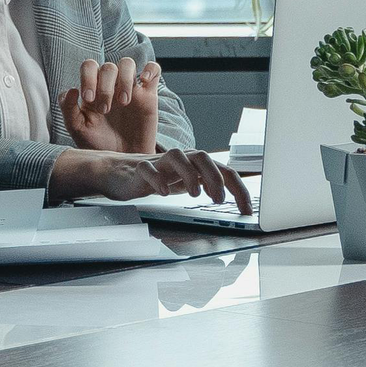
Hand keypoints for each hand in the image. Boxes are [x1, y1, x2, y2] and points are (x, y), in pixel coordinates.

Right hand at [50, 144, 243, 207]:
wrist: (118, 173)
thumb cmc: (157, 178)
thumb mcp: (186, 184)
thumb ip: (205, 186)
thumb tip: (231, 203)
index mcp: (194, 164)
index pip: (223, 170)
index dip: (238, 188)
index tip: (247, 209)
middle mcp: (180, 160)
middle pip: (202, 157)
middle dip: (215, 177)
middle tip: (219, 200)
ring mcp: (159, 162)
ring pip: (177, 157)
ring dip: (190, 174)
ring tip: (195, 195)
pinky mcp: (139, 169)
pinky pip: (148, 169)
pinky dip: (157, 180)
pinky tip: (164, 193)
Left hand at [56, 57, 167, 160]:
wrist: (122, 160)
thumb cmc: (99, 145)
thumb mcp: (78, 130)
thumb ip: (68, 109)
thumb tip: (72, 89)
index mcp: (93, 90)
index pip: (89, 67)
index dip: (88, 77)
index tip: (89, 99)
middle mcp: (111, 86)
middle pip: (108, 66)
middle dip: (105, 86)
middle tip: (105, 110)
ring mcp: (130, 89)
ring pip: (128, 64)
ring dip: (124, 79)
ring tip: (124, 102)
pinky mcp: (149, 95)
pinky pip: (154, 70)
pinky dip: (150, 69)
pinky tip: (144, 82)